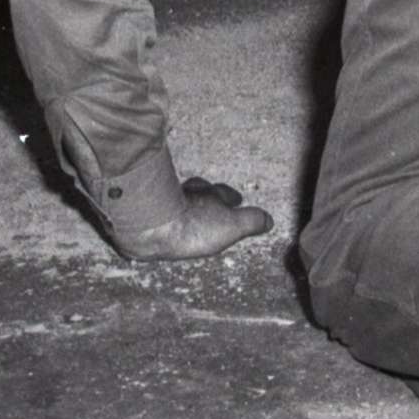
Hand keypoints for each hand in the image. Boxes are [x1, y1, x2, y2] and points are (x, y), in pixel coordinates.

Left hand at [112, 176, 272, 260]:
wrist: (152, 226)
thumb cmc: (193, 226)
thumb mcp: (232, 226)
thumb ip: (251, 221)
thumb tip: (269, 220)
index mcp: (211, 196)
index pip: (225, 193)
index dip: (232, 197)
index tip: (236, 199)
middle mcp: (189, 194)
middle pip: (201, 192)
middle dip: (207, 196)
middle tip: (211, 201)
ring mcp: (167, 201)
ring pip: (180, 197)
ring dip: (186, 203)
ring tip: (188, 211)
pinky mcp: (148, 212)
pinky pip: (160, 207)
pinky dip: (165, 211)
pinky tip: (164, 220)